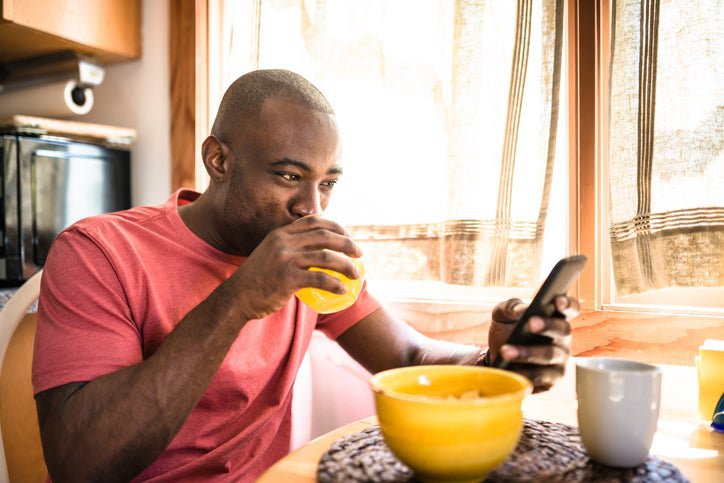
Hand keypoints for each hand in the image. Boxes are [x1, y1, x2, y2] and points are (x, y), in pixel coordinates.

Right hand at [229, 216, 362, 319]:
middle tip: (359, 253)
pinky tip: (342, 290)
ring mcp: (285, 259)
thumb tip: (316, 250)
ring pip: (326, 257)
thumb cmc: (258, 279)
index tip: (347, 236)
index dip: (335, 226)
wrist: (237, 297)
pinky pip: (320, 279)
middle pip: (325, 236)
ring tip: (357, 274)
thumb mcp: (270, 254)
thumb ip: (289, 248)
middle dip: (347, 243)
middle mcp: (283, 242)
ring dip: (346, 265)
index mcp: (280, 233)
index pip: (313, 221)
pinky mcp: (288, 278)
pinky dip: (335, 284)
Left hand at [487, 296, 578, 392]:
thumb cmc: (507, 331)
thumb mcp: (503, 315)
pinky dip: (527, 373)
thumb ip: (510, 307)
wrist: (497, 358)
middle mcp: (562, 338)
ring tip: (506, 351)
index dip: (567, 304)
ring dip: (528, 353)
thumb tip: (521, 310)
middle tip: (530, 323)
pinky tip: (513, 371)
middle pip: (563, 330)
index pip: (569, 309)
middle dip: (547, 326)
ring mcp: (560, 359)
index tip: (558, 300)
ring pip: (550, 355)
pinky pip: (543, 376)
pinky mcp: (552, 379)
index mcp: (554, 317)